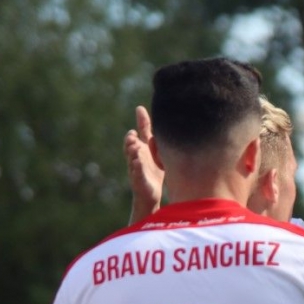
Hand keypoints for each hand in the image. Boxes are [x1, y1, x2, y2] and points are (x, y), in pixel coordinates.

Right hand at [124, 105, 162, 223]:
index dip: (141, 120)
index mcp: (143, 148)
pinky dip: (136, 166)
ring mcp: (135, 167)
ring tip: (134, 144)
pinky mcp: (138, 179)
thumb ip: (160, 141)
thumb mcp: (158, 154)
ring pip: (131, 156)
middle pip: (131, 143)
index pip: (141, 132)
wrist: (150, 194)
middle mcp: (137, 155)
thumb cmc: (154, 172)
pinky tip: (137, 160)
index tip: (140, 109)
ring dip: (131, 150)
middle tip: (133, 132)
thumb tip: (172, 123)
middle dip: (131, 137)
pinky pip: (136, 172)